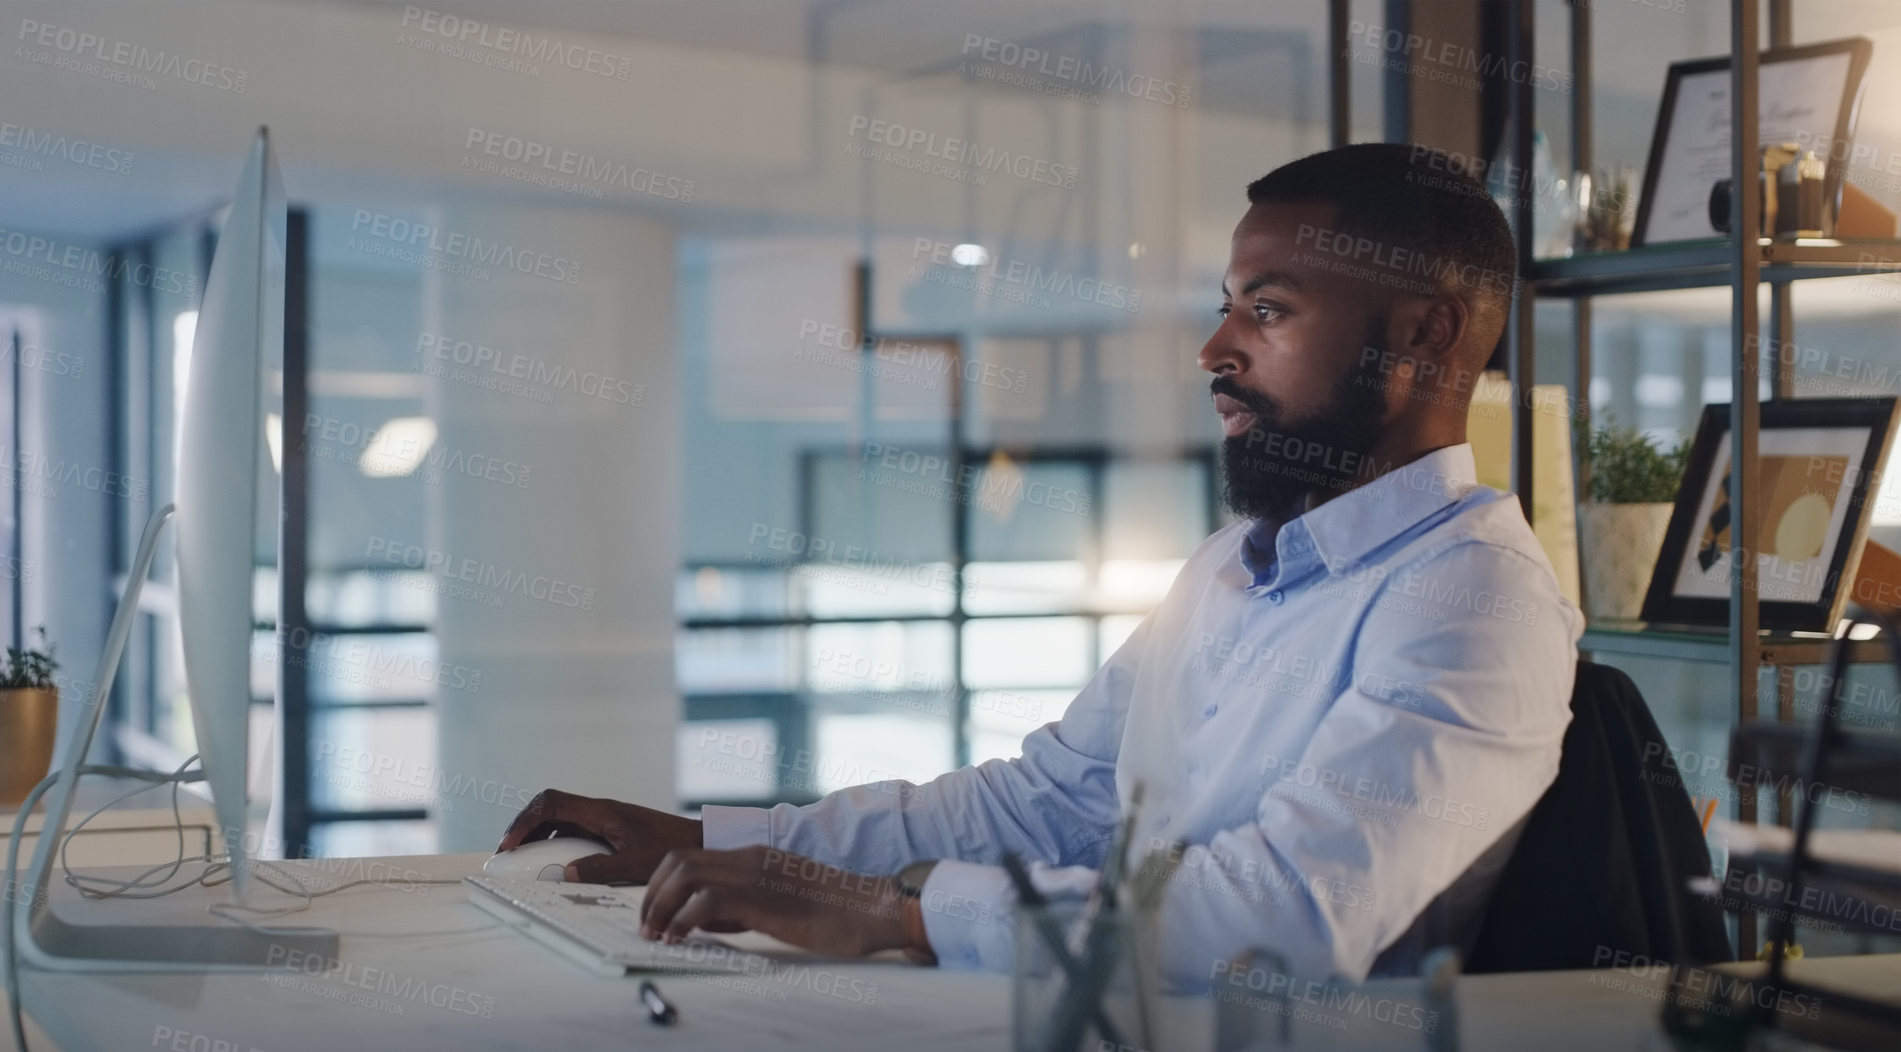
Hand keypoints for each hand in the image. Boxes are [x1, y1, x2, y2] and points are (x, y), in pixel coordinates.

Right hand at [495, 789, 700, 883]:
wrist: (699, 841)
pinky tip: (555, 867)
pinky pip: (573, 834)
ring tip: (525, 864)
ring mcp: (603, 820)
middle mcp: (599, 811)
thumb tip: (567, 874)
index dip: (524, 821)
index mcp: (602, 811)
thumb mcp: (636, 864)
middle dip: (524, 830)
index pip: (551, 803)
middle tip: (508, 857)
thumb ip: (601, 868)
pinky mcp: (608, 831)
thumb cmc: (672, 849)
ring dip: (539, 839)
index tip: (510, 845)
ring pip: (560, 822)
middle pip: (549, 810)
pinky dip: (558, 846)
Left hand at [638, 846, 910, 958]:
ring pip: (684, 874)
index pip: (689, 858)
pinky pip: (706, 902)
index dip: (661, 885)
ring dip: (661, 905)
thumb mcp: (778, 904)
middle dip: (652, 893)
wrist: (872, 908)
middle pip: (677, 860)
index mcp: (753, 856)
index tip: (653, 914)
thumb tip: (704, 921)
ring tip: (657, 934)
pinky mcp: (762, 897)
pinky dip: (683, 920)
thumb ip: (741, 906)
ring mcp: (755, 874)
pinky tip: (680, 939)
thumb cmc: (834, 913)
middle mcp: (749, 857)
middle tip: (647, 926)